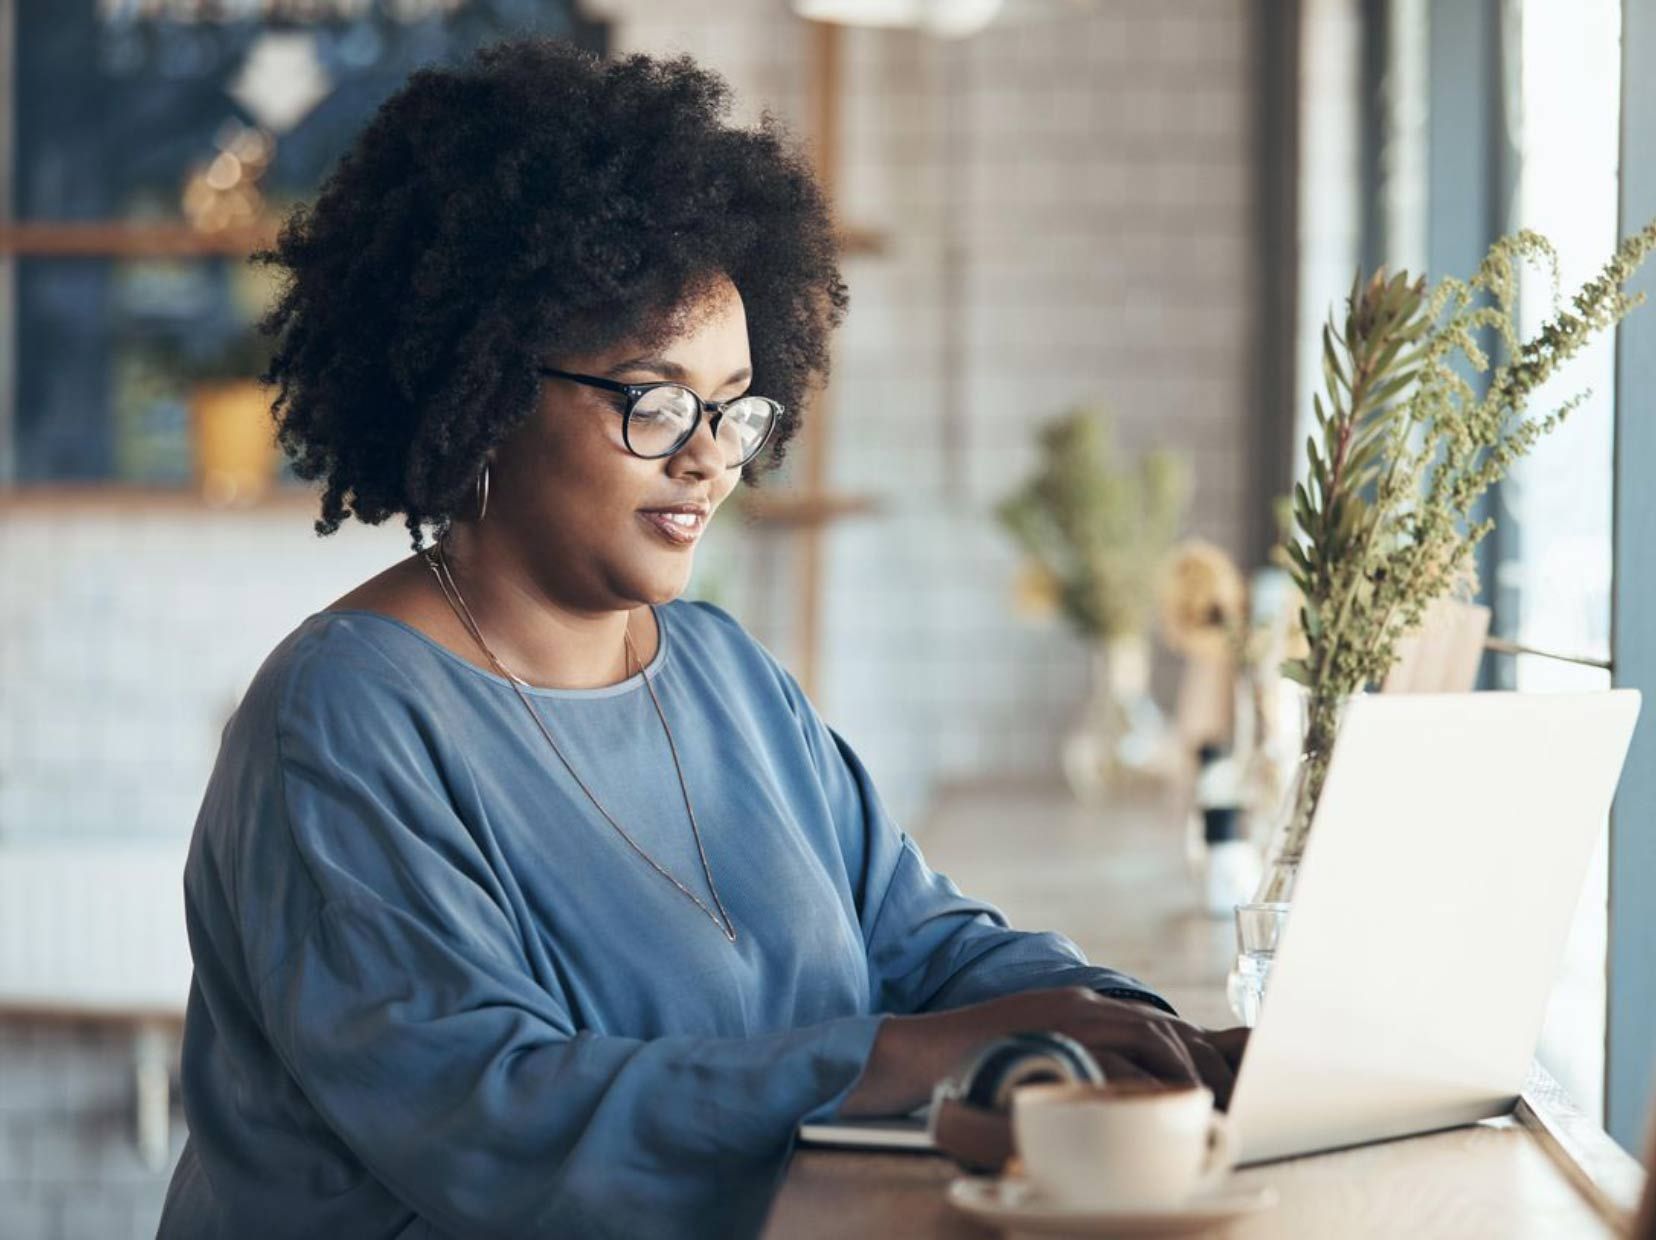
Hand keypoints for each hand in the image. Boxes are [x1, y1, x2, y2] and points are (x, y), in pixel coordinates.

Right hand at [841, 985, 1250, 1117]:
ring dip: (1186, 1072)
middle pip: (1166, 1028)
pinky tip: (1164, 1103)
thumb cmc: (979, 1064)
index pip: (1158, 1025)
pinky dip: (1149, 1079)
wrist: (926, 1052)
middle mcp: (1085, 1006)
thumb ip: (1083, 1065)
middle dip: (1207, 1064)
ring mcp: (1071, 1017)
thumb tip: (1129, 1099)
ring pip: (1154, 1036)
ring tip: (1202, 1105)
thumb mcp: (1043, 1054)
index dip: (1199, 1052)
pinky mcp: (1058, 1034)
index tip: (1223, 1084)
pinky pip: (1120, 1056)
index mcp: (1084, 1008)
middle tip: (1228, 1099)